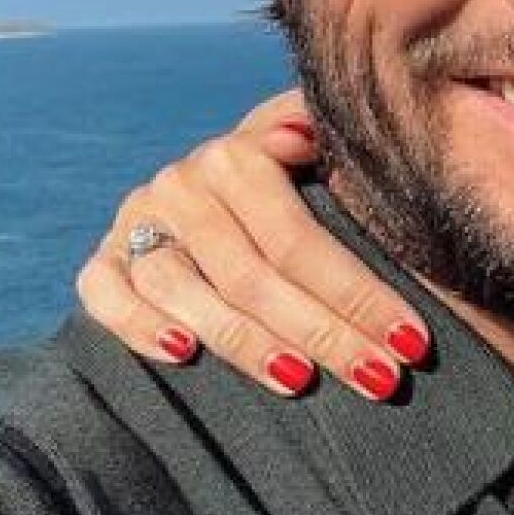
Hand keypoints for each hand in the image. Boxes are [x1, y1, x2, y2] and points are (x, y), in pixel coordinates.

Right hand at [75, 89, 428, 400]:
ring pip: (181, 290)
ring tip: (299, 380)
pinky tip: (183, 355)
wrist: (216, 186)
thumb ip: (327, 136)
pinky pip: (104, 294)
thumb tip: (309, 134)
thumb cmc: (294, 179)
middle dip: (324, 333)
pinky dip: (138, 325)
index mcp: (236, 155)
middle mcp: (179, 185)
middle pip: (252, 276)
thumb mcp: (319, 147)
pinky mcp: (102, 261)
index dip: (358, 294)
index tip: (411, 341)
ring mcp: (135, 223)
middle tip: (378, 378)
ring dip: (242, 340)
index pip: (301, 240)